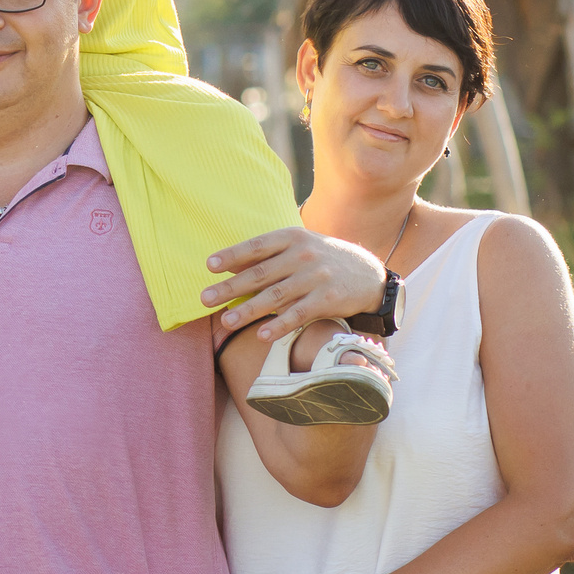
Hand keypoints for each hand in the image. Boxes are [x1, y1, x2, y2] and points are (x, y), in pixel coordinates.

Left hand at [204, 228, 384, 342]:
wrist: (369, 274)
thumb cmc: (323, 259)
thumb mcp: (299, 247)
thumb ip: (268, 255)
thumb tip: (228, 265)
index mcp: (292, 238)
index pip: (257, 246)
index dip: (232, 255)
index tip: (209, 266)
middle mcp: (303, 255)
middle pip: (260, 273)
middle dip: (230, 287)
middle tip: (205, 299)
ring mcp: (316, 278)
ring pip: (276, 296)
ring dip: (248, 310)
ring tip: (226, 321)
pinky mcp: (328, 300)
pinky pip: (298, 314)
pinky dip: (279, 325)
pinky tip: (261, 335)